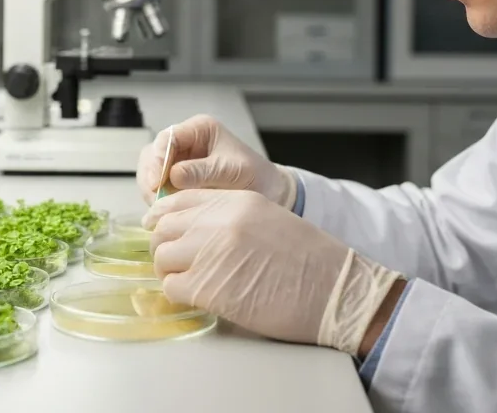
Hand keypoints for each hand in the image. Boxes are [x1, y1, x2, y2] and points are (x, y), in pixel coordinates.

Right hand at [135, 114, 295, 206]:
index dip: (158, 159)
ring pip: (150, 172)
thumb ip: (203, 172)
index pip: (168, 138)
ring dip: (152, 190)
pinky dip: (158, 200)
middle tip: (155, 198)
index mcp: (199, 130)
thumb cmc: (254, 176)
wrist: (267, 192)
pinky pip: (157, 188)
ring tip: (162, 208)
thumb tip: (173, 176)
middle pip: (152, 154)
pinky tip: (167, 211)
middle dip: (150, 176)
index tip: (156, 182)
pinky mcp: (175, 180)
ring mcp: (178, 161)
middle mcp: (185, 142)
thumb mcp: (232, 171)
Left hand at [144, 189, 401, 353]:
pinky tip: (197, 297)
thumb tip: (196, 231)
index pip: (179, 199)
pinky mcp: (207, 287)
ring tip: (189, 282)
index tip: (161, 229)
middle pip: (164, 228)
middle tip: (176, 262)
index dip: (165, 217)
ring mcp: (209, 252)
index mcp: (236, 200)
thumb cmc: (310, 261)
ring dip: (171, 272)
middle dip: (165, 246)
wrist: (334, 290)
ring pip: (162, 257)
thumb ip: (231, 218)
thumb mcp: (269, 219)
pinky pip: (171, 288)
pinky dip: (178, 294)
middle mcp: (218, 220)